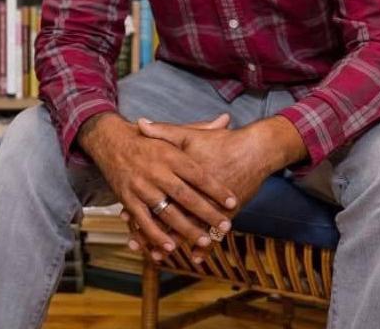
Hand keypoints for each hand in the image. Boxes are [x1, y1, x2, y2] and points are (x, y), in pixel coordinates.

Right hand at [77, 113, 237, 263]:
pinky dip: (156, 235)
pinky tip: (170, 247)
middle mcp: (156, 170)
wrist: (109, 140)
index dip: (216, 189)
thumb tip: (227, 119)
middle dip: (207, 213)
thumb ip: (200, 129)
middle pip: (186, 196)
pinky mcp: (127, 199)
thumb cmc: (147, 139)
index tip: (233, 202)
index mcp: (170, 154)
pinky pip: (143, 221)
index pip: (198, 174)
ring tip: (205, 240)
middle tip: (225, 226)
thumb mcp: (173, 132)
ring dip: (186, 229)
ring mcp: (141, 187)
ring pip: (167, 212)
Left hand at [125, 115, 307, 262]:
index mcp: (181, 173)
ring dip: (173, 243)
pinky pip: (213, 233)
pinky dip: (203, 247)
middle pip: (169, 216)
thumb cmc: (221, 142)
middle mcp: (195, 192)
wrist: (255, 149)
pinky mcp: (227, 212)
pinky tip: (194, 257)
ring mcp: (212, 205)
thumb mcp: (190, 134)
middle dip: (152, 232)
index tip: (125, 217)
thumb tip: (139, 123)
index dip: (140, 206)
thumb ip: (163, 131)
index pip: (157, 193)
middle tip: (136, 243)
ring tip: (158, 255)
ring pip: (189, 229)